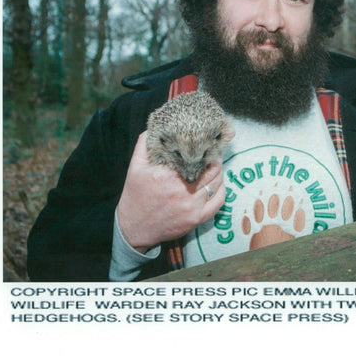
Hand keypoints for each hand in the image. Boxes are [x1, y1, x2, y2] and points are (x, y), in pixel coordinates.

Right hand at [116, 132, 225, 252]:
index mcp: (168, 176)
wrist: (134, 228)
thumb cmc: (136, 196)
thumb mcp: (135, 167)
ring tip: (213, 167)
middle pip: (211, 169)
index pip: (197, 157)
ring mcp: (192, 206)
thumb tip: (156, 127)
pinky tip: (216, 184)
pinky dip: (221, 190)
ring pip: (217, 183)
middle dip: (213, 160)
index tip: (205, 144)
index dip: (204, 148)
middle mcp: (182, 191)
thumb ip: (145, 144)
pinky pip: (219, 201)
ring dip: (218, 173)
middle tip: (211, 155)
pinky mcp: (197, 218)